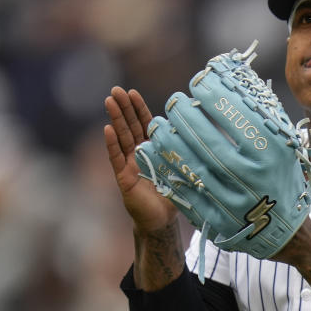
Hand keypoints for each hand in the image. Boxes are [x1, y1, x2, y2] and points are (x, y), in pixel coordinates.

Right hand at [104, 87, 177, 231]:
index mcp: (153, 149)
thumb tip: (203, 134)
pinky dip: (111, 144)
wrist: (161, 220)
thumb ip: (184, 153)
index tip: (132, 93)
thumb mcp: (182, 169)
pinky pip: (116, 158)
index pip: (144, 124)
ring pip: (121, 137)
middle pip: (130, 126)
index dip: (138, 108)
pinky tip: (107, 128)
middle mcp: (138, 153)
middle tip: (115, 90)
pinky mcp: (123, 178)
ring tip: (109, 101)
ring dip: (115, 119)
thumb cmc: (172, 195)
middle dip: (123, 107)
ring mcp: (128, 164)